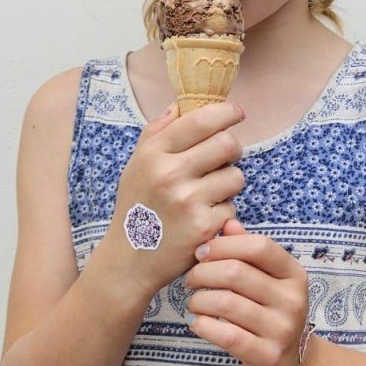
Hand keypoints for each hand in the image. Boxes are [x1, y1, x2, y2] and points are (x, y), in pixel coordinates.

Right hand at [110, 102, 246, 296]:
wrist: (129, 261)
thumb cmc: (136, 208)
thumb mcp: (135, 167)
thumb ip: (156, 133)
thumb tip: (178, 105)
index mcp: (153, 154)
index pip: (200, 120)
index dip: (226, 113)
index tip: (237, 113)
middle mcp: (170, 174)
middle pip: (227, 144)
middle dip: (232, 151)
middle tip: (223, 160)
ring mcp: (188, 201)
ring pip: (235, 176)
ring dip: (229, 184)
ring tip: (208, 195)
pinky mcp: (204, 227)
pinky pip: (232, 208)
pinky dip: (223, 214)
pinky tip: (203, 220)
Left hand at [184, 218, 313, 365]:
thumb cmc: (271, 316)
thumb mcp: (269, 281)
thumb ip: (249, 252)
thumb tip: (227, 223)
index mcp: (294, 275)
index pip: (259, 247)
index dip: (224, 245)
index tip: (202, 253)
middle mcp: (293, 300)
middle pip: (236, 273)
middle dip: (203, 272)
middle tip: (190, 279)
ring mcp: (282, 330)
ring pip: (225, 303)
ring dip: (199, 300)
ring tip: (194, 302)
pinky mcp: (267, 356)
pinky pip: (225, 334)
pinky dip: (203, 325)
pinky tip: (197, 322)